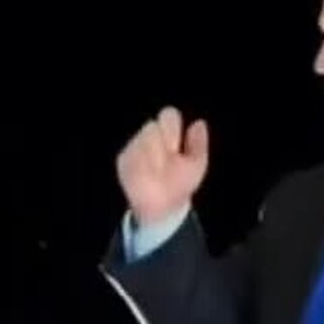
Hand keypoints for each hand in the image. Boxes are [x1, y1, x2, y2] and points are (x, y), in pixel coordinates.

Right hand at [116, 107, 208, 225]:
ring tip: (157, 175)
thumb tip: (199, 124)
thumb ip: (198, 145)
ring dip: (151, 159)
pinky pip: (132, 157)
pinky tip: (146, 178)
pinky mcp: (124, 160)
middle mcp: (151, 136)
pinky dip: (140, 168)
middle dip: (160, 146)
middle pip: (151, 128)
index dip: (172, 128)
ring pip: (141, 142)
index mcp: (169, 133)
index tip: (175, 147)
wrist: (163, 208)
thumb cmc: (180, 184)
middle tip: (165, 164)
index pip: (169, 116)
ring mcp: (136, 147)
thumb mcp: (196, 165)